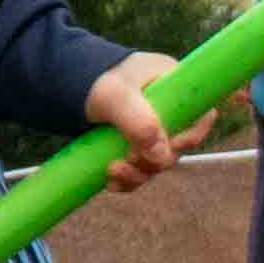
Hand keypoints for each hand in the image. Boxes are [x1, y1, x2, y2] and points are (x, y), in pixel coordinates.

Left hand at [83, 53, 195, 193]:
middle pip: (177, 146)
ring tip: (113, 170)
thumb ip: (139, 123)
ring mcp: (149, 128)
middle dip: (154, 160)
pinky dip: (128, 180)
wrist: (62, 81)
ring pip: (157, 162)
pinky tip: (111, 182)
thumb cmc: (93, 80)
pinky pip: (140, 169)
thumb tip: (163, 158)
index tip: (169, 146)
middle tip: (128, 158)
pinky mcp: (132, 144)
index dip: (190, 136)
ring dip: (139, 174)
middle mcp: (167, 110)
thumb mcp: (115, 96)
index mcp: (174, 87)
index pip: (201, 116)